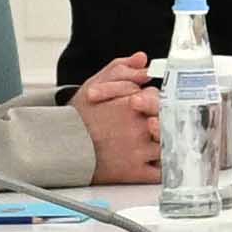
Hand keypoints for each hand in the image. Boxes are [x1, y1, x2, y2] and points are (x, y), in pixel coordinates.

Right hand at [72, 52, 164, 187]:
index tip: (153, 106)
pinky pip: (162, 171)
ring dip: (169, 142)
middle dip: (167, 121)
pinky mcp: (135, 172)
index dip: (157, 102)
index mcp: (132, 105)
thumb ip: (120, 69)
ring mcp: (139, 151)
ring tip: (161, 141)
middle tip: (160, 123)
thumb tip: (141, 59)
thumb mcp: (95, 85)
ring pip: (170, 145)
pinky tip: (160, 160)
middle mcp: (139, 128)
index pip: (160, 99)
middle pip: (170, 122)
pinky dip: (165, 167)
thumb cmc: (78, 118)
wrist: (61, 147)